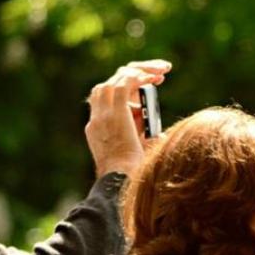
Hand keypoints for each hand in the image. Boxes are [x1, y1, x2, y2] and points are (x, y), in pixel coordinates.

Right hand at [85, 60, 171, 176]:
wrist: (123, 180)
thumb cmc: (131, 173)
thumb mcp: (134, 152)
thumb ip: (142, 140)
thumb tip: (159, 133)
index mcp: (95, 128)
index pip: (102, 100)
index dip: (120, 89)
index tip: (141, 89)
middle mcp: (96, 119)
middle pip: (106, 86)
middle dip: (129, 77)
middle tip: (154, 76)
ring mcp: (103, 115)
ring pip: (114, 81)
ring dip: (137, 74)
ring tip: (158, 73)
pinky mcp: (115, 113)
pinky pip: (125, 84)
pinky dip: (139, 77)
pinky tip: (154, 77)